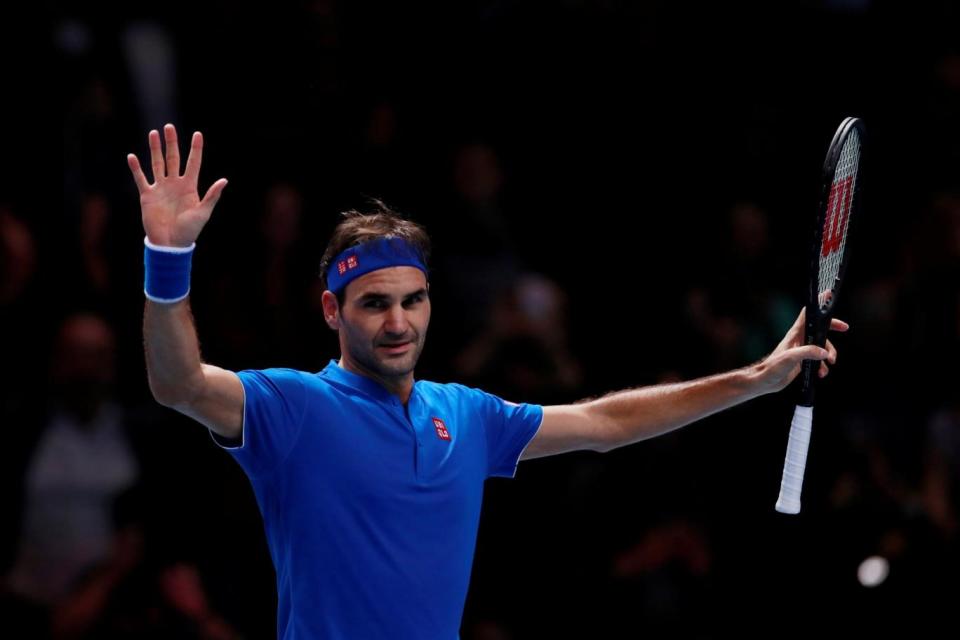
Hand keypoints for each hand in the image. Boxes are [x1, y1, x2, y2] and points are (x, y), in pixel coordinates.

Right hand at [127, 124, 227, 246]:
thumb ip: (212, 196)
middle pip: (173, 158)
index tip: (197, 134)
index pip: (193, 163)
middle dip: (171, 143)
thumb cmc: (190, 230)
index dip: (196, 149)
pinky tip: (132, 157)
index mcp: (190, 187)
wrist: (171, 244)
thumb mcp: (203, 212)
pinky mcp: (147, 196)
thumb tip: (224, 181)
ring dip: (155, 149)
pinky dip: (136, 168)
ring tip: (153, 133)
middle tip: (169, 127)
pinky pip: (141, 179)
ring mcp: (161, 189)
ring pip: (157, 164)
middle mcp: (175, 184)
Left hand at [754, 307, 848, 394]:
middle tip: (844, 328)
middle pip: (819, 329)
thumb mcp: (791, 357)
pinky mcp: (803, 360)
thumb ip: (808, 353)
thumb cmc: (772, 367)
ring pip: (821, 346)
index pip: (808, 314)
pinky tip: (821, 373)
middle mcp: (799, 339)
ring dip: (829, 354)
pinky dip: (822, 366)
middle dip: (832, 328)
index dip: (818, 305)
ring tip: (830, 363)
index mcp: (795, 334)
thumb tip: (824, 353)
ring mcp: (802, 350)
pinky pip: (818, 359)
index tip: (828, 296)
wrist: (766, 381)